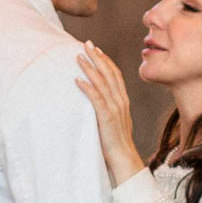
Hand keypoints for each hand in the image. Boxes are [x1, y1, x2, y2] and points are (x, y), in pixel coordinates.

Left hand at [75, 45, 144, 185]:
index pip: (115, 75)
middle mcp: (121, 101)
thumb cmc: (116, 143)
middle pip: (109, 73)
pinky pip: (96, 99)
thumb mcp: (114, 121)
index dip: (106, 60)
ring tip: (78, 57)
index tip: (97, 49)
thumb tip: (98, 101)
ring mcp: (115, 109)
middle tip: (86, 44)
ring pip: (102, 83)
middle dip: (97, 57)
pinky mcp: (107, 117)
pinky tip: (77, 79)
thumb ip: (109, 109)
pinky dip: (87, 87)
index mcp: (123, 101)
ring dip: (90, 68)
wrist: (124, 158)